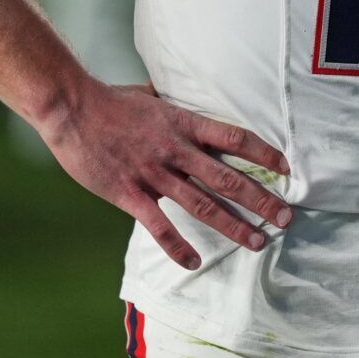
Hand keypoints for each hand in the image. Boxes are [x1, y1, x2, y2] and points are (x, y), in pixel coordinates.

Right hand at [40, 77, 292, 269]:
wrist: (72, 108)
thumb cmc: (111, 100)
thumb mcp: (152, 95)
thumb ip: (173, 104)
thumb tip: (185, 97)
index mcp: (184, 124)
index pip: (235, 139)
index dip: (264, 153)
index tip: (286, 168)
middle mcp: (176, 150)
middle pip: (228, 179)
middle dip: (261, 200)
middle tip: (286, 217)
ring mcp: (154, 174)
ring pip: (203, 205)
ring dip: (234, 226)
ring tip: (258, 242)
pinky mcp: (129, 193)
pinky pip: (159, 226)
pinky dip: (178, 247)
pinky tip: (194, 263)